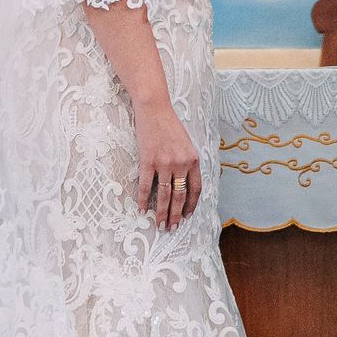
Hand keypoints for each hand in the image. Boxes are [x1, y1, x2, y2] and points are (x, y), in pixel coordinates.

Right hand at [133, 95, 200, 228]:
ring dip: (161, 212)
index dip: (191, 205)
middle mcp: (180, 163)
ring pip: (163, 195)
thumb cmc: (170, 125)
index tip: (186, 216)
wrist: (154, 108)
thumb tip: (188, 181)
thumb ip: (189, 162)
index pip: (195, 189)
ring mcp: (163, 163)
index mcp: (193, 159)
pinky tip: (141, 209)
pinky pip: (144, 185)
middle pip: (179, 196)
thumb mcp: (187, 143)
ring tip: (160, 224)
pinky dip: (142, 199)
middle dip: (176, 215)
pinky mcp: (147, 161)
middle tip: (172, 228)